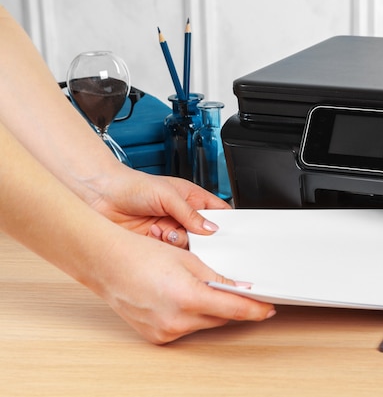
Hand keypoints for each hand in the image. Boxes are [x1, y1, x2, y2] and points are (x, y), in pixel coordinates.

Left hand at [84, 166, 229, 247]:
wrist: (101, 196)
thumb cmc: (132, 185)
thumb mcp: (167, 195)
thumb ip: (190, 213)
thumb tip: (210, 228)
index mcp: (192, 199)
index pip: (218, 214)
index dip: (224, 224)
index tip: (225, 234)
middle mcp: (183, 217)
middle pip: (205, 236)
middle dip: (199, 237)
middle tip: (190, 233)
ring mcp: (170, 231)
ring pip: (188, 246)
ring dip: (178, 240)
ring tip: (165, 230)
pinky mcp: (156, 245)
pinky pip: (170, 253)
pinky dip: (164, 246)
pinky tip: (154, 234)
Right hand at [96, 231, 275, 343]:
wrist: (107, 263)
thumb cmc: (142, 256)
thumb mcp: (189, 261)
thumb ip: (218, 279)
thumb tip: (241, 290)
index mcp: (189, 297)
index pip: (234, 309)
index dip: (255, 309)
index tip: (268, 308)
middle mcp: (177, 321)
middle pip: (220, 317)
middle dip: (232, 305)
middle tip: (240, 293)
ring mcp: (165, 332)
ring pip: (203, 324)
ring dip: (210, 310)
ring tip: (199, 288)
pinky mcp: (156, 337)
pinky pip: (185, 329)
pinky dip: (191, 317)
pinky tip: (183, 300)